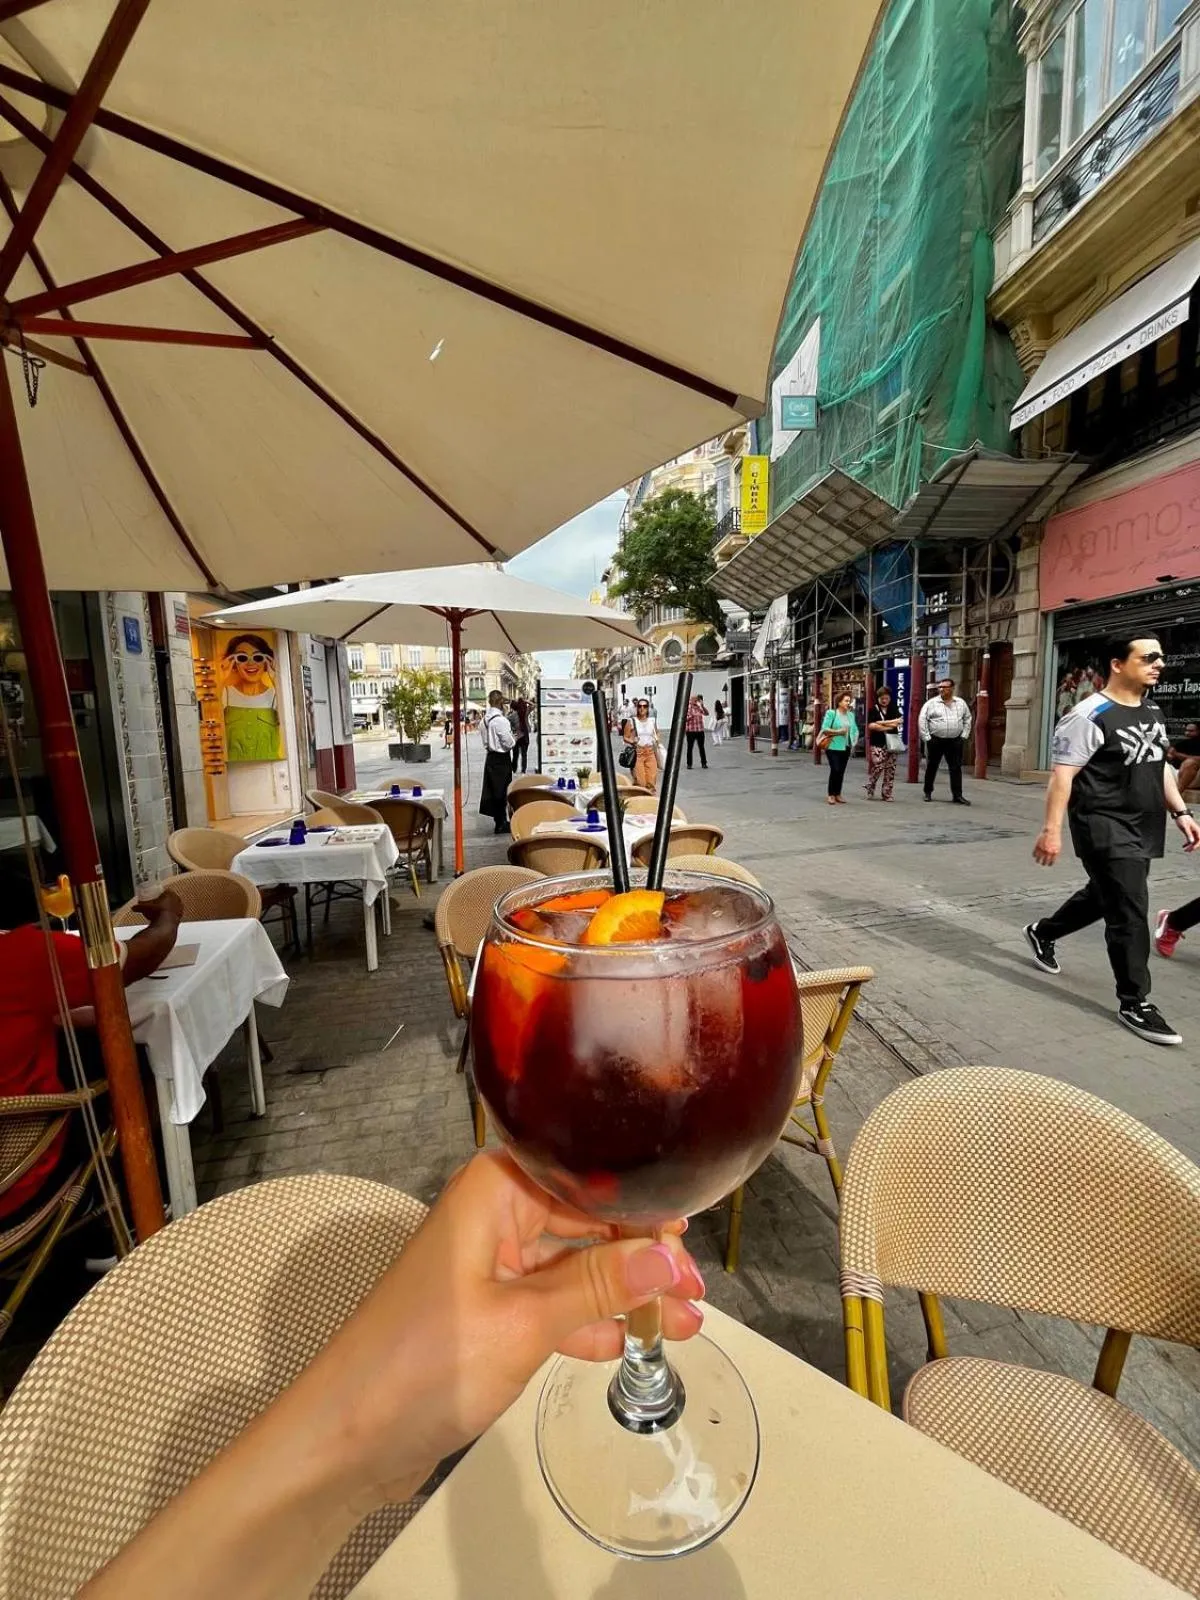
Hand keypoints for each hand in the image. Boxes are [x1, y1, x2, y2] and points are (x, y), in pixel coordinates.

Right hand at [136, 887, 182, 924]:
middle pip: (171, 898)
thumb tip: (134, 908)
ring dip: (168, 909)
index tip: (157, 896)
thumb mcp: (144, 907)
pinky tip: (164, 919)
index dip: (161, 894)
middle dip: (165, 901)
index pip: (167, 891)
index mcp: (170, 894)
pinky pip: (175, 915)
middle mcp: (177, 900)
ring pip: (174, 906)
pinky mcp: (180, 918)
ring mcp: (180, 909)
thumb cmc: (156, 913)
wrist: (164, 925)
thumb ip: (139, 906)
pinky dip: (170, 916)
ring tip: (160, 912)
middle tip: (158, 904)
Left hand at [302, 1152, 704, 1510]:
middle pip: (584, 1222)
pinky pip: (554, 1304)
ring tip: (686, 1322)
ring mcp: (489, 1267)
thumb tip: (670, 1258)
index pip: (585, 1178)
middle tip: (696, 1290)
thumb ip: (599, 1287)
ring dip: (625, 1295)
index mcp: (494, 1191)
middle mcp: (492, 1216)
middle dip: (641, 1255)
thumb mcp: (523, 1323)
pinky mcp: (488, 1314)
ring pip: (575, 1268)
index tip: (690, 1231)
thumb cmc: (422, 1364)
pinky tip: (633, 1342)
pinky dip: (591, 1323)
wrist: (344, 1440)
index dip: (640, 1203)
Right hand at [1033, 828, 1060, 865]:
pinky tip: (1035, 856)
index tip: (1048, 865)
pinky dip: (1034, 855)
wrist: (1051, 831)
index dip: (1049, 864)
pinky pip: (1034, 854)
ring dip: (1038, 861)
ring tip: (1038, 861)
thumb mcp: (1058, 847)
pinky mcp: (1037, 846)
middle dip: (1043, 863)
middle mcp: (1048, 852)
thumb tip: (1051, 859)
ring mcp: (1042, 849)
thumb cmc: (1055, 838)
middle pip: (1044, 862)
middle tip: (1043, 864)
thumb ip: (1055, 853)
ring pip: (1038, 859)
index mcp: (1054, 853)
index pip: (1051, 862)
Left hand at [1174, 812, 1199, 852]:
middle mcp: (1197, 832)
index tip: (1190, 849)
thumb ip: (1188, 835)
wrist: (1180, 815)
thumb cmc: (1182, 820)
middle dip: (1193, 847)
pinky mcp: (1190, 832)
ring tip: (1185, 850)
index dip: (1195, 846)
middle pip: (1197, 842)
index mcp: (1197, 830)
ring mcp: (1194, 832)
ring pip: (1194, 841)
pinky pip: (1191, 839)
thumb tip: (1192, 842)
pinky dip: (1188, 843)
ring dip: (1190, 846)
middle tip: (1187, 851)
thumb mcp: (1185, 828)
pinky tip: (1184, 846)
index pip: (1199, 840)